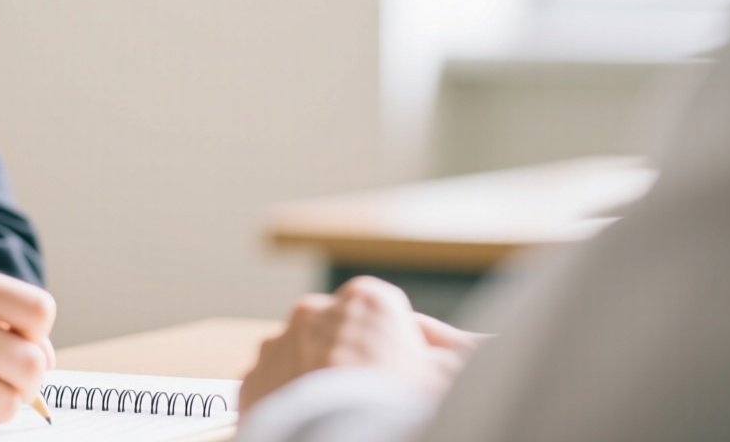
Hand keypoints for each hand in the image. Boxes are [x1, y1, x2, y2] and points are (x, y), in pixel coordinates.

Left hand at [238, 277, 479, 413]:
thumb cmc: (399, 412)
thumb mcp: (450, 379)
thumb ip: (461, 354)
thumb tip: (478, 346)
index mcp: (367, 300)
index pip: (395, 320)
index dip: (413, 353)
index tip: (420, 381)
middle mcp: (313, 313)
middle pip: (348, 339)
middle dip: (364, 366)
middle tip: (382, 408)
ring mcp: (277, 347)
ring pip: (307, 362)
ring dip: (324, 385)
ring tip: (346, 422)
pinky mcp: (251, 384)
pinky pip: (277, 391)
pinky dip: (293, 408)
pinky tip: (316, 430)